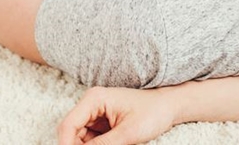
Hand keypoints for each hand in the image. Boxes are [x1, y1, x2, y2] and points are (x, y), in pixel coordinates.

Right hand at [57, 86, 175, 144]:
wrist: (170, 107)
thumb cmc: (154, 113)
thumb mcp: (127, 134)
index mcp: (94, 99)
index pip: (68, 126)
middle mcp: (90, 104)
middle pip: (71, 134)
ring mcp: (95, 114)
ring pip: (79, 140)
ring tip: (117, 142)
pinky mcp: (101, 123)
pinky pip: (90, 141)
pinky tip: (115, 143)